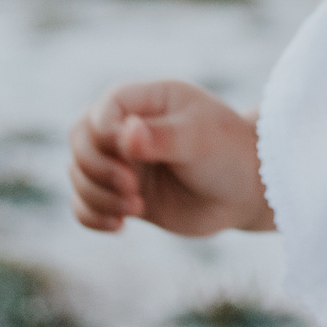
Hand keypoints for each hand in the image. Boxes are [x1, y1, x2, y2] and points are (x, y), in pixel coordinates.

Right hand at [68, 79, 274, 236]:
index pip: (100, 111)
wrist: (248, 190)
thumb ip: (162, 137)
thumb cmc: (229, 152)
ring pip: (78, 174)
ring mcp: (123, 162)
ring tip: (136, 209)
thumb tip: (127, 133)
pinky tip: (119, 226)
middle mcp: (127, 128)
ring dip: (97, 196)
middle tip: (133, 188)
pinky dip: (91, 216)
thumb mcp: (200, 139)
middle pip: (80, 141)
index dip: (104, 136)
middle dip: (97, 169)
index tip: (132, 159)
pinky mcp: (123, 194)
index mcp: (144, 100)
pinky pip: (85, 204)